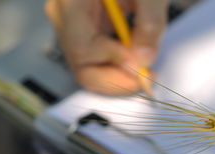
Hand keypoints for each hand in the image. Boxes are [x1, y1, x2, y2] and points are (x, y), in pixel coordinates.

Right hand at [45, 0, 168, 94]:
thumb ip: (149, 22)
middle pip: (81, 65)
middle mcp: (65, 12)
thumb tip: (144, 59)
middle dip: (115, 79)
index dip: (113, 63)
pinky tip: (134, 57)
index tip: (140, 65)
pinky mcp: (83, 26)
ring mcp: (72, 21)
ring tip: (142, 68)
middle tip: (143, 79)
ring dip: (117, 73)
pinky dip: (116, 63)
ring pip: (87, 65)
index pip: (82, 48)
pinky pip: (95, 55)